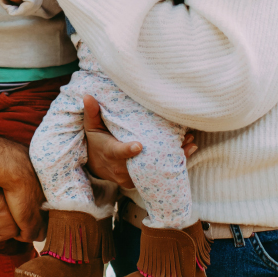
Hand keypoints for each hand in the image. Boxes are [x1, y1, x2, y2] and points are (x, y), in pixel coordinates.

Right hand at [82, 94, 196, 189]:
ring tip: (190, 144)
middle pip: (143, 163)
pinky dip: (173, 164)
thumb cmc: (97, 142)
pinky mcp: (140, 181)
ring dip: (173, 158)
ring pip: (154, 170)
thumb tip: (87, 96)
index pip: (118, 152)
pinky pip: (158, 174)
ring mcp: (131, 177)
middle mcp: (121, 168)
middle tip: (183, 139)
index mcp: (110, 152)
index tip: (139, 146)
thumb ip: (92, 112)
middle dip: (163, 153)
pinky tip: (188, 151)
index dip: (128, 150)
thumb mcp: (92, 127)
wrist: (97, 166)